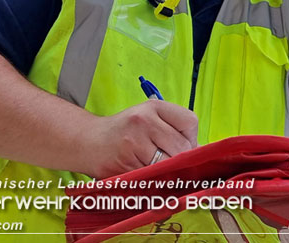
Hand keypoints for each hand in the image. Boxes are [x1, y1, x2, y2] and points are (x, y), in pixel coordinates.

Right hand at [77, 100, 197, 178]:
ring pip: (170, 165)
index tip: (181, 145)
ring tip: (153, 167)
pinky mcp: (127, 163)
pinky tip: (144, 174)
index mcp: (153, 107)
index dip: (190, 138)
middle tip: (166, 160)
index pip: (190, 122)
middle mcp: (144, 120)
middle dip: (180, 159)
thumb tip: (200, 151)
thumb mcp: (147, 118)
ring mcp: (134, 142)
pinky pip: (154, 177)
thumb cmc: (123, 132)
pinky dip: (154, 180)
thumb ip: (173, 129)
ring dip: (167, 172)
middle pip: (182, 147)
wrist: (87, 142)